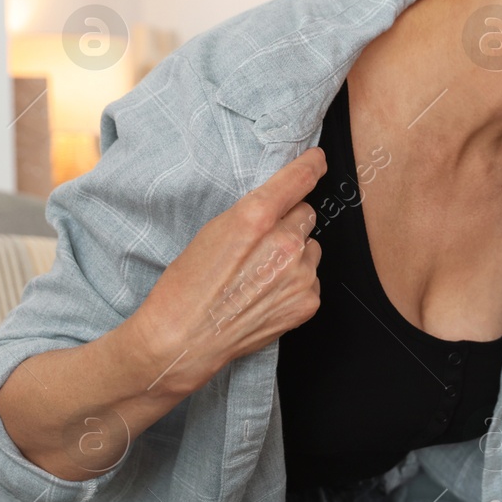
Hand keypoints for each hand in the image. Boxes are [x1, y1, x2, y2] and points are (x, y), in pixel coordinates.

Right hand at [127, 146, 326, 395]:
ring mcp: (301, 275)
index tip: (317, 160)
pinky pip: (312, 278)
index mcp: (255, 219)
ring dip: (294, 255)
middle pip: (305, 215)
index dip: (310, 166)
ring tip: (260, 275)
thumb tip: (281, 203)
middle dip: (288, 223)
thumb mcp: (212, 232)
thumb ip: (253, 214)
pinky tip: (266, 295)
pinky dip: (296, 283)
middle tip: (261, 244)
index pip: (298, 180)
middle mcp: (284, 244)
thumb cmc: (187, 286)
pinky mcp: (308, 301)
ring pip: (311, 248)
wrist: (183, 341)